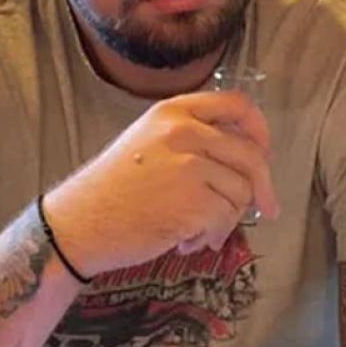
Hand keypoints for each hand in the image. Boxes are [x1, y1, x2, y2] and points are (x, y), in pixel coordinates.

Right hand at [42, 91, 280, 277]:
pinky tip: (187, 242)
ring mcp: (189, 165)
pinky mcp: (193, 201)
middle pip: (251, 154)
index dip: (259, 130)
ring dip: (227, 219)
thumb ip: (195, 137)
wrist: (79, 224)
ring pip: (242, 192)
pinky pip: (226, 219)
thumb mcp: (150, 141)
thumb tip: (250, 154)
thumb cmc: (114, 189)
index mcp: (174, 110)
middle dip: (262, 187)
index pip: (237, 104)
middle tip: (266, 208)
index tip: (265, 152)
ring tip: (198, 230)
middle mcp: (184, 131)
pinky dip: (213, 236)